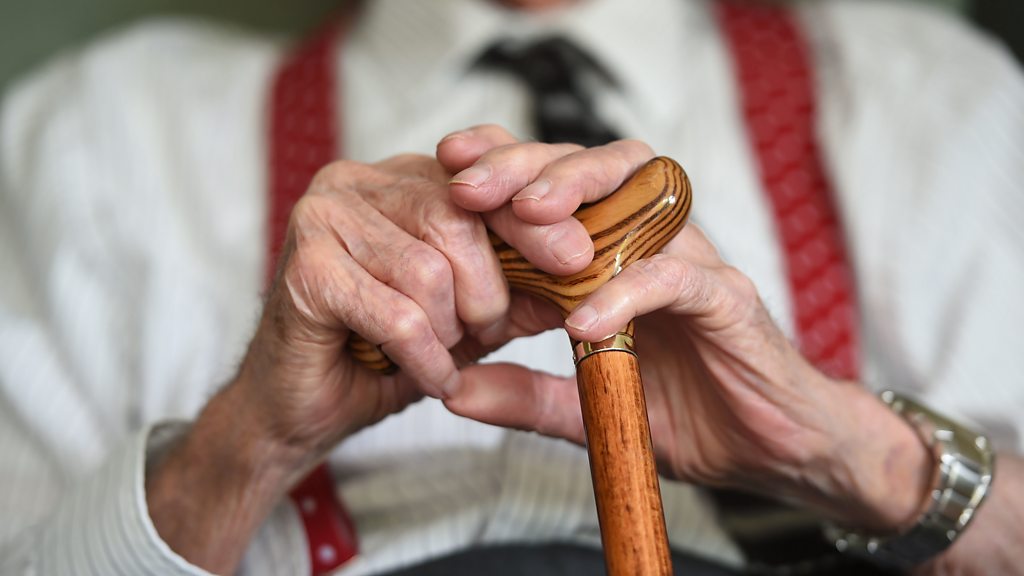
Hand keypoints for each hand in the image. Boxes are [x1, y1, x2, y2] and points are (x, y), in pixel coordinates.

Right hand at [145, 125, 655, 571]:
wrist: (301, 407)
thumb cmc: (383, 353)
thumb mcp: (467, 314)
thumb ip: (517, 284)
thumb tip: (585, 264)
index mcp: (397, 179)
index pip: (481, 178)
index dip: (534, 219)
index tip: (578, 259)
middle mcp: (356, 181)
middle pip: (458, 219)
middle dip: (488, 292)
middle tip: (486, 334)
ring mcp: (322, 216)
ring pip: (430, 270)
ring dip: (450, 330)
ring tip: (442, 355)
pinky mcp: (305, 266)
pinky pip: (398, 314)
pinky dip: (425, 357)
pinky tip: (427, 377)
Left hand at [442, 130, 934, 533]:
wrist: (776, 452)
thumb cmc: (691, 416)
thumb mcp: (590, 408)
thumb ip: (526, 395)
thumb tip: (452, 389)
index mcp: (615, 259)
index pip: (559, 188)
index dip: (505, 168)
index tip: (447, 170)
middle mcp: (652, 247)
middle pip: (592, 169)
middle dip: (527, 164)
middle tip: (469, 185)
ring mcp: (692, 266)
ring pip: (640, 195)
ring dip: (577, 193)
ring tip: (521, 215)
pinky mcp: (727, 300)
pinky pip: (676, 278)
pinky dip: (627, 292)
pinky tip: (583, 319)